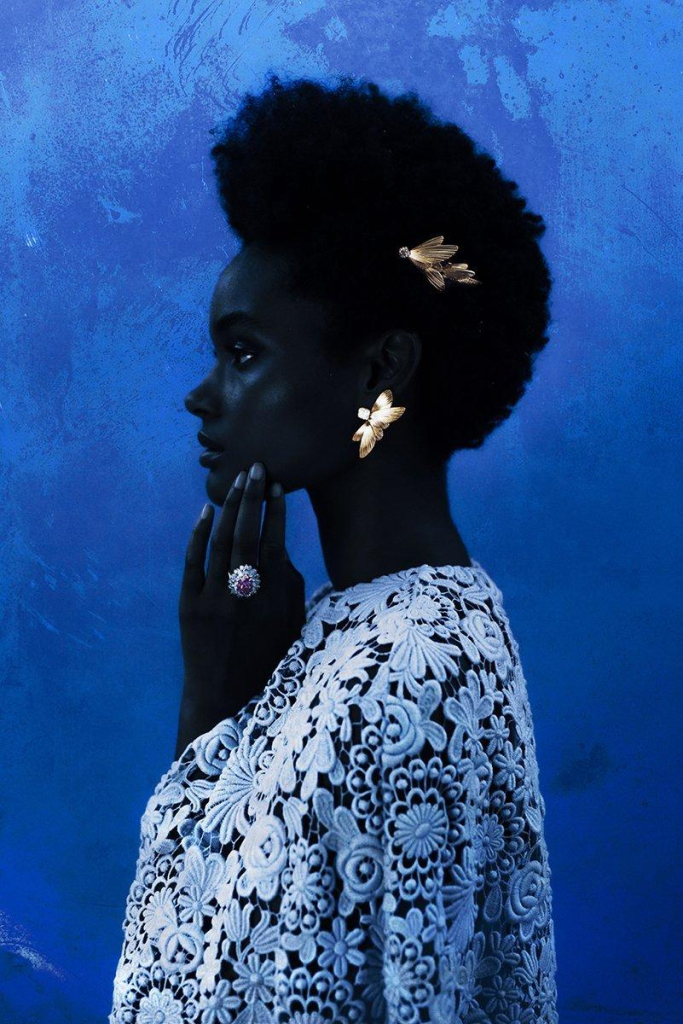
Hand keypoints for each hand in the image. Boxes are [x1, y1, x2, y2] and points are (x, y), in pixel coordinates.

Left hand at [177, 462, 305, 745]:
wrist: (226, 698)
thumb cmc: (268, 661)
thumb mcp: (294, 627)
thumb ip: (293, 588)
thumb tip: (283, 552)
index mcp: (275, 598)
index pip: (276, 541)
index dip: (276, 510)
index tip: (278, 484)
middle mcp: (245, 593)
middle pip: (248, 533)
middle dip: (252, 496)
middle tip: (255, 467)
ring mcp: (214, 598)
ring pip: (222, 541)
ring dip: (230, 507)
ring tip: (236, 482)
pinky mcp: (189, 606)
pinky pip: (193, 562)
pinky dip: (199, 535)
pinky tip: (205, 512)